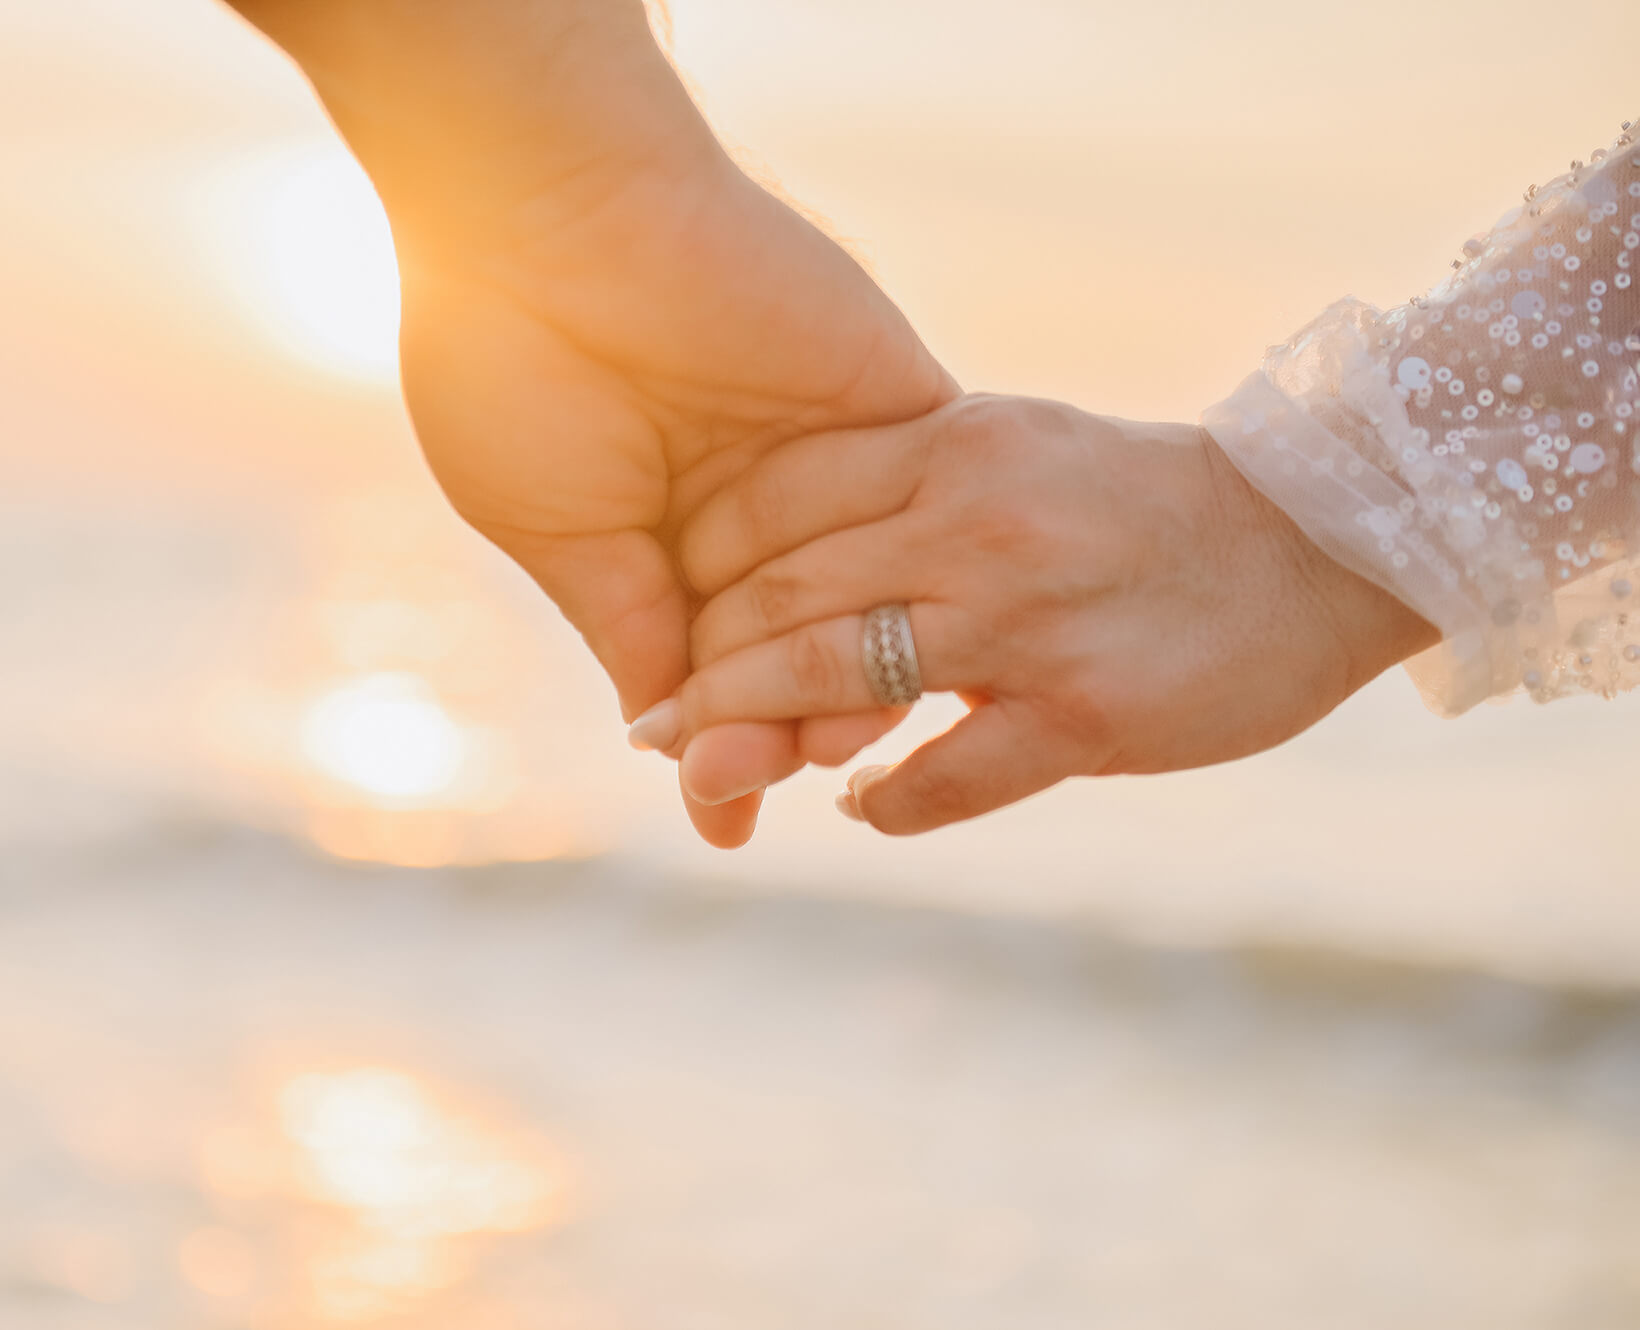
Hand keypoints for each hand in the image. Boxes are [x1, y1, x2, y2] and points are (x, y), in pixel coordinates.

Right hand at [229, 0, 957, 846]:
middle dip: (786, 722)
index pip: (724, 658)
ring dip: (854, 678)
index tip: (721, 809)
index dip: (725, 734)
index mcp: (669, 531)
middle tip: (763, 789)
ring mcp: (829, 455)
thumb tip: (666, 749)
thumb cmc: (514, 373)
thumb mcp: (560, 535)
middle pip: (806, 644)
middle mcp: (757, 504)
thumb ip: (632, 638)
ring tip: (830, 747)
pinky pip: (927, 511)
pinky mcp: (891, 402)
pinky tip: (902, 660)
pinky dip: (915, 589)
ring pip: (874, 596)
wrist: (547, 218)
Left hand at [663, 395, 1439, 832]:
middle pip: (781, 595)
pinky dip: (884, 801)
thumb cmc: (1143, 500)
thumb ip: (904, 477)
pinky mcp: (1083, 715)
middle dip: (702, 668)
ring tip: (715, 771)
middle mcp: (977, 521)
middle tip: (655, 722)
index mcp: (953, 443)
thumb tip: (776, 534)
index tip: (670, 613)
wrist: (1320, 543)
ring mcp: (1026, 620)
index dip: (700, 564)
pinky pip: (939, 779)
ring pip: (833, 682)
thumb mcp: (1016, 444)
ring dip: (753, 736)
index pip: (772, 498)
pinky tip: (863, 806)